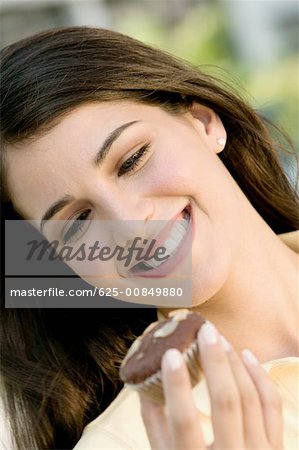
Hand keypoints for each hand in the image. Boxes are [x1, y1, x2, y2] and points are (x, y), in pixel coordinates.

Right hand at [139, 322, 283, 449]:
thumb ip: (155, 425)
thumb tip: (144, 382)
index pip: (184, 423)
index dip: (176, 387)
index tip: (169, 354)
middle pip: (227, 403)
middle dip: (216, 362)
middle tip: (205, 331)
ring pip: (250, 398)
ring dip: (235, 363)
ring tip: (220, 339)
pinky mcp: (276, 447)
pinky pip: (271, 405)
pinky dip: (260, 377)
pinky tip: (247, 355)